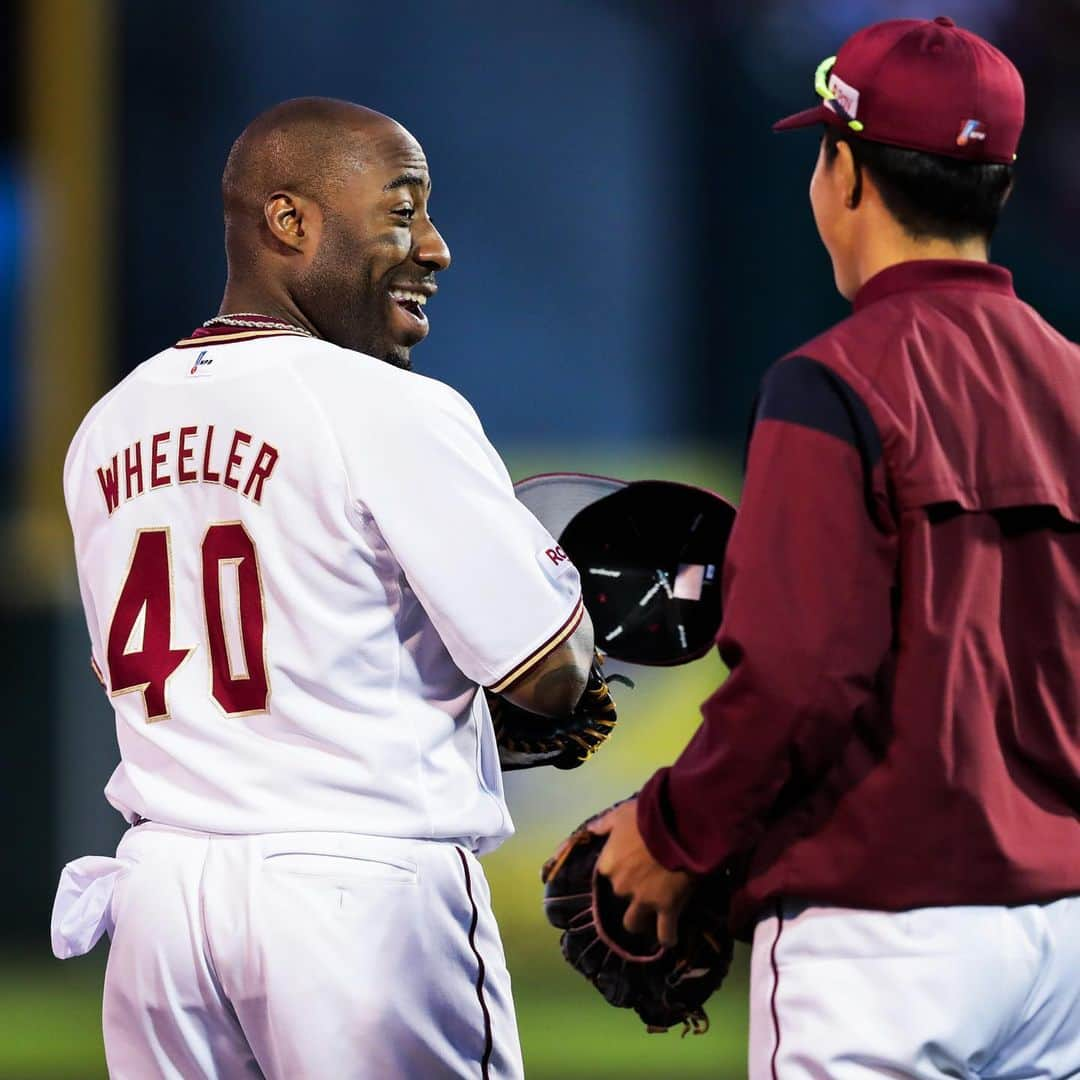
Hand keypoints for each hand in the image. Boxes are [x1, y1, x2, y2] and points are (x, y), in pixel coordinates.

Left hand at [592, 799, 692, 946]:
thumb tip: (590, 830)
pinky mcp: (667, 909)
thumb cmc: (649, 816)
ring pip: (634, 923)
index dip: (619, 870)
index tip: (630, 866)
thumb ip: (604, 824)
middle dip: (631, 893)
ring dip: (641, 923)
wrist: (680, 825)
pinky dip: (668, 937)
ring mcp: (643, 900)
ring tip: (651, 922)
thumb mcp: (622, 814)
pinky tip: (671, 938)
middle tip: (647, 886)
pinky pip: (665, 933)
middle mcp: (621, 886)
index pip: (606, 873)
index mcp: (608, 863)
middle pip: (621, 896)